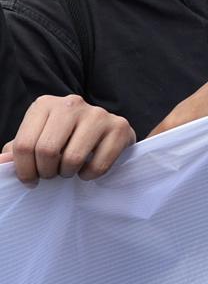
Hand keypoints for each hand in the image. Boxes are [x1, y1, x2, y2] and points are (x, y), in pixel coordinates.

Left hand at [5, 96, 135, 186]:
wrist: (106, 130)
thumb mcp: (37, 139)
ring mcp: (98, 113)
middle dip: (46, 172)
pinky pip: (98, 165)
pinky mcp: (119, 127)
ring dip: (67, 174)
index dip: (24, 170)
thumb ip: (16, 151)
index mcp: (45, 104)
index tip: (30, 180)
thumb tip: (0, 162)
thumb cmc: (64, 138)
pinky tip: (87, 169)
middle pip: (46, 151)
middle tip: (51, 174)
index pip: (23, 144)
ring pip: (72, 158)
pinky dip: (89, 175)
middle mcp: (71, 104)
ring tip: (69, 170)